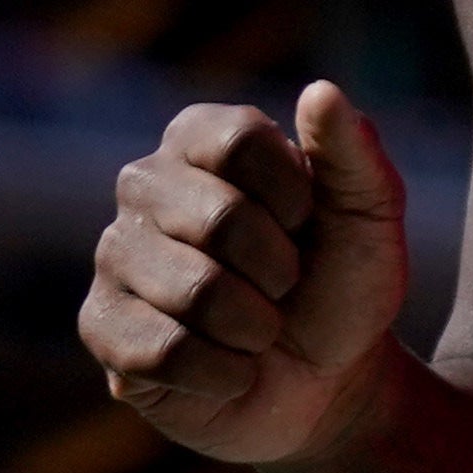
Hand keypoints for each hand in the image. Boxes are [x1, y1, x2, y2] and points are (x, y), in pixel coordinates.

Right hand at [78, 83, 410, 467]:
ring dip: (256, 326)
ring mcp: (114, 256)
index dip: (295, 196)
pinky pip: (163, 351)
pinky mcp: (101, 327)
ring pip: (194, 291)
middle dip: (280, 269)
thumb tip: (321, 91)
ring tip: (259, 329)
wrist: (329, 381)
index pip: (238, 140)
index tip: (309, 223)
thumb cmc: (343, 283)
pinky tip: (231, 368)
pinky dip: (225, 372)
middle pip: (218, 219)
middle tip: (286, 287)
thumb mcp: (371, 215)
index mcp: (199, 138)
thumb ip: (354, 151)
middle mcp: (143, 185)